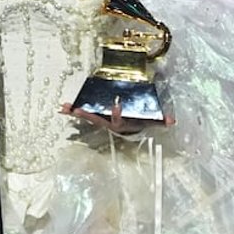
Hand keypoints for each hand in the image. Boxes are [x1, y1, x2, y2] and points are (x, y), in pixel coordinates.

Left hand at [59, 101, 174, 134]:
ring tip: (65, 108)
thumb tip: (171, 120)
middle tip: (79, 109)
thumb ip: (160, 120)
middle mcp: (109, 124)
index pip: (119, 121)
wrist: (131, 129)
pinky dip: (71, 111)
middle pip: (98, 120)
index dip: (118, 114)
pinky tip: (62, 108)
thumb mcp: (151, 121)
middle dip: (89, 115)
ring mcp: (101, 121)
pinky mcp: (95, 116)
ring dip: (75, 113)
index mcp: (122, 124)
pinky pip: (82, 114)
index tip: (116, 104)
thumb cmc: (140, 121)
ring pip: (87, 117)